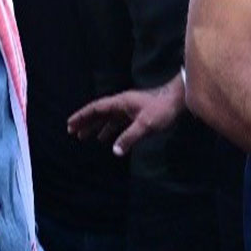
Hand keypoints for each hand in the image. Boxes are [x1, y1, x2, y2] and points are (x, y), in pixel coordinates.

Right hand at [68, 75, 184, 155]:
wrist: (179, 100)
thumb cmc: (163, 109)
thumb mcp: (146, 124)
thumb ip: (130, 137)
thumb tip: (115, 151)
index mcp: (121, 102)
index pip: (96, 108)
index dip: (82, 116)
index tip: (70, 124)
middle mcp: (123, 104)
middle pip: (99, 113)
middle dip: (85, 122)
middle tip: (72, 132)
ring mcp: (130, 108)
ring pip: (108, 118)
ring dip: (96, 127)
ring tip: (84, 137)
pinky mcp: (137, 114)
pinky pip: (118, 122)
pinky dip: (110, 130)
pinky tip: (107, 138)